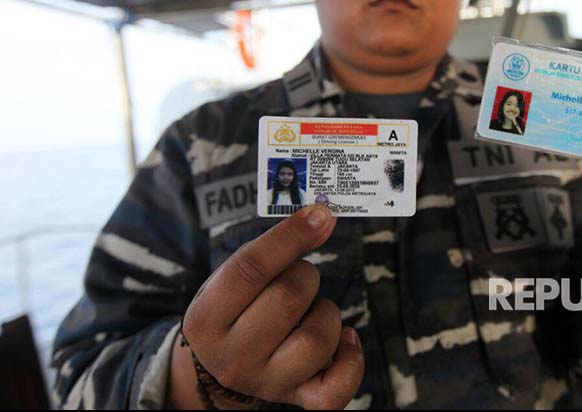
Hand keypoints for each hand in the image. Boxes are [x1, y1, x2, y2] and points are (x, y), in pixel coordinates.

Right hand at [168, 205, 363, 408]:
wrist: (221, 368)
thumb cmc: (235, 309)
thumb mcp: (234, 277)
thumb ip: (274, 249)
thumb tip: (322, 218)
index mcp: (205, 321)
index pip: (250, 269)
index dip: (290, 236)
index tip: (320, 214)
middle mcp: (232, 358)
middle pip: (288, 299)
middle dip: (306, 275)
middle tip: (300, 277)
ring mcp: (266, 383)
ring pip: (316, 340)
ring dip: (326, 312)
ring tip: (311, 310)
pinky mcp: (297, 398)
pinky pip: (336, 389)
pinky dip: (351, 359)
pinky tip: (345, 338)